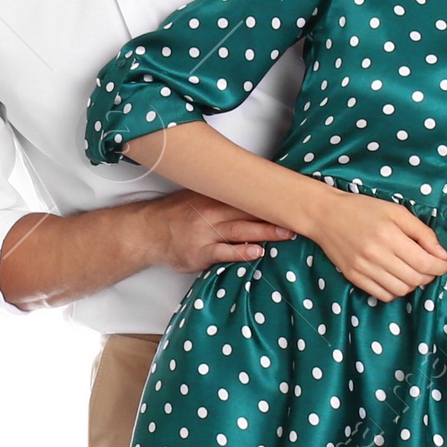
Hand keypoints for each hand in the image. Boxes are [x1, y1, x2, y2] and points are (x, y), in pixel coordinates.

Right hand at [144, 189, 296, 270]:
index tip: (293, 198)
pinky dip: (241, 252)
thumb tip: (255, 193)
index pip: (247, 196)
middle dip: (274, 214)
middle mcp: (211, 212)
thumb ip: (225, 197)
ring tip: (286, 234)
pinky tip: (256, 253)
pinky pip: (224, 252)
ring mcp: (206, 232)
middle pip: (249, 212)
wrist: (148, 232)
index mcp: (214, 197)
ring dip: (265, 232)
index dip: (270, 198)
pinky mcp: (200, 252)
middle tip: (298, 216)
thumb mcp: (199, 197)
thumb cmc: (177, 215)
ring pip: (240, 231)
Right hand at [309, 188, 446, 300]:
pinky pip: (383, 295)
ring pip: (401, 290)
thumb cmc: (363, 209)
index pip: (424, 263)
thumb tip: (441, 254)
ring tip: (413, 271)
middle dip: (429, 275)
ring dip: (413, 284)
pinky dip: (395, 291)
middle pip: (415, 279)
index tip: (444, 263)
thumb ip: (422, 232)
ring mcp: (363, 269)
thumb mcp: (396, 211)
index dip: (440, 267)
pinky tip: (396, 277)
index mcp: (389, 235)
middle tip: (430, 265)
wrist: (326, 215)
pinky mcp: (354, 277)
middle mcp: (375, 255)